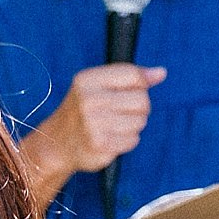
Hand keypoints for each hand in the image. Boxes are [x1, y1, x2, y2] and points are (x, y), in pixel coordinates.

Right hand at [22, 65, 166, 184]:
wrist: (57, 143)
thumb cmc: (83, 110)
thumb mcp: (98, 85)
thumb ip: (130, 76)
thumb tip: (161, 73)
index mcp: (87, 80)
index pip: (133, 75)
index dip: (142, 83)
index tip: (134, 89)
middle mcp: (89, 100)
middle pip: (142, 100)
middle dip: (138, 107)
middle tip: (120, 112)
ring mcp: (94, 125)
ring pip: (140, 121)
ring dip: (133, 125)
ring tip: (113, 125)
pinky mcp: (100, 146)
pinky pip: (133, 140)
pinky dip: (127, 140)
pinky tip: (111, 138)